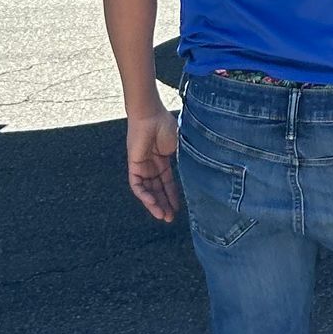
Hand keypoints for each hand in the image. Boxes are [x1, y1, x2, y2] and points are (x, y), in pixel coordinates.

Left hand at [127, 107, 181, 223]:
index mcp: (162, 160)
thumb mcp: (180, 146)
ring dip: (154, 204)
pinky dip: (144, 196)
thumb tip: (199, 172)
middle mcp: (151, 165)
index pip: (167, 183)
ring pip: (147, 191)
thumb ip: (185, 159)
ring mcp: (142, 166)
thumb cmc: (166, 124)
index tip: (178, 209)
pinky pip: (137, 185)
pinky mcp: (134, 165)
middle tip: (170, 218)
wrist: (151, 114)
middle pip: (157, 190)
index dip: (172, 196)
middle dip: (164, 204)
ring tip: (163, 216)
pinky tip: (152, 204)